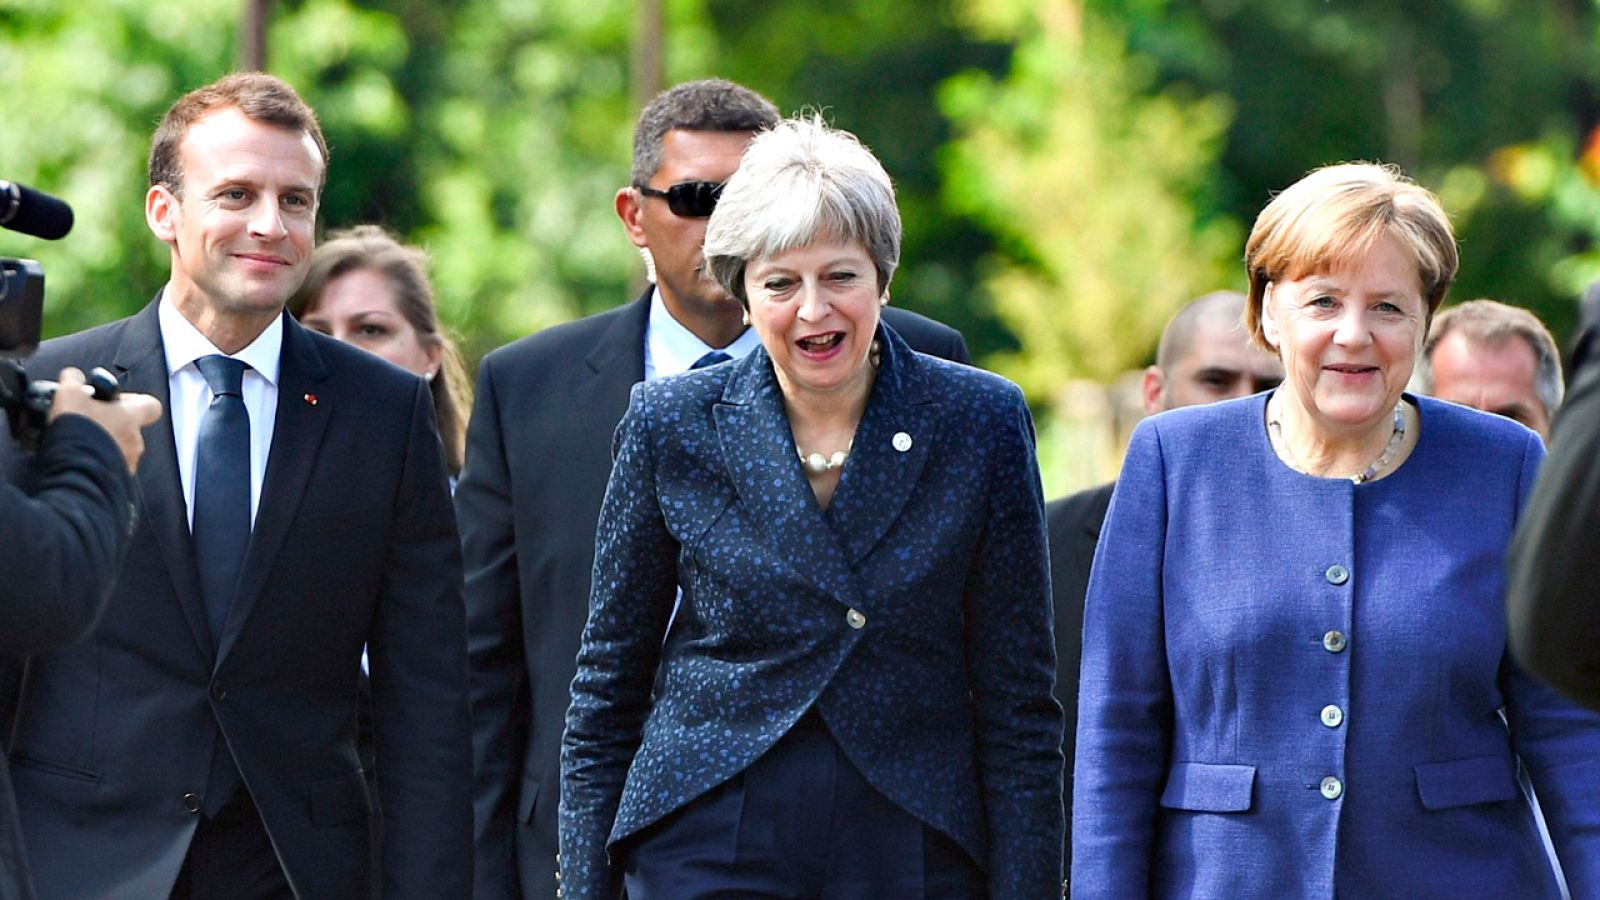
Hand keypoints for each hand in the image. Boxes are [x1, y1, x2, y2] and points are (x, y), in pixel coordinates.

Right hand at [48, 367, 162, 472]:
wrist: (76, 472)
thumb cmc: (78, 432)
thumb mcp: (70, 393)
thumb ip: (74, 380)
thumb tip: (74, 376)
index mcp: (131, 417)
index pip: (151, 405)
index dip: (135, 401)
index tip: (116, 401)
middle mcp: (135, 442)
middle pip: (131, 429)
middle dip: (111, 425)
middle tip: (89, 423)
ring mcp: (128, 463)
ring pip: (121, 450)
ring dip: (105, 445)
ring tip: (81, 443)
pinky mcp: (117, 481)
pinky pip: (111, 469)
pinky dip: (98, 464)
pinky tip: (80, 460)